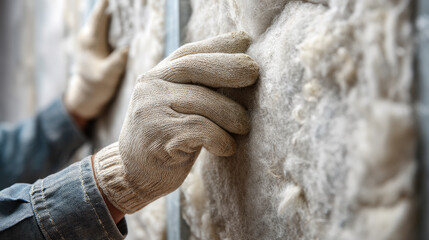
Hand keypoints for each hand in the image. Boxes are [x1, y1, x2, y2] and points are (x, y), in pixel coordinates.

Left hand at [65, 0, 128, 119]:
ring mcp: (88, 38)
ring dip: (110, 14)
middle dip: (109, 7)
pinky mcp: (92, 41)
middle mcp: (86, 36)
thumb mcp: (109, 74)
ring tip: (124, 9)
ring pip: (100, 20)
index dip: (103, 6)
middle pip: (99, 15)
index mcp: (90, 41)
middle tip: (124, 2)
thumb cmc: (98, 83)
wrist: (87, 91)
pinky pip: (101, 26)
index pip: (97, 18)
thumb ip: (116, 61)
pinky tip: (120, 21)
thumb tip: (127, 48)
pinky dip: (110, 22)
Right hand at [93, 31, 258, 213]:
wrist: (132, 174)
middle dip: (229, 67)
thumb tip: (238, 69)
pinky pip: (202, 130)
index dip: (217, 44)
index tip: (245, 40)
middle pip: (195, 67)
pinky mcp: (159, 136)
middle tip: (254, 72)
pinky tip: (227, 148)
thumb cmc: (165, 138)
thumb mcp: (174, 106)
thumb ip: (194, 87)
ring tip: (243, 126)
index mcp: (156, 76)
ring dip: (232, 114)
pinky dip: (221, 139)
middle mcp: (151, 87)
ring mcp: (152, 110)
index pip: (188, 53)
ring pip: (204, 102)